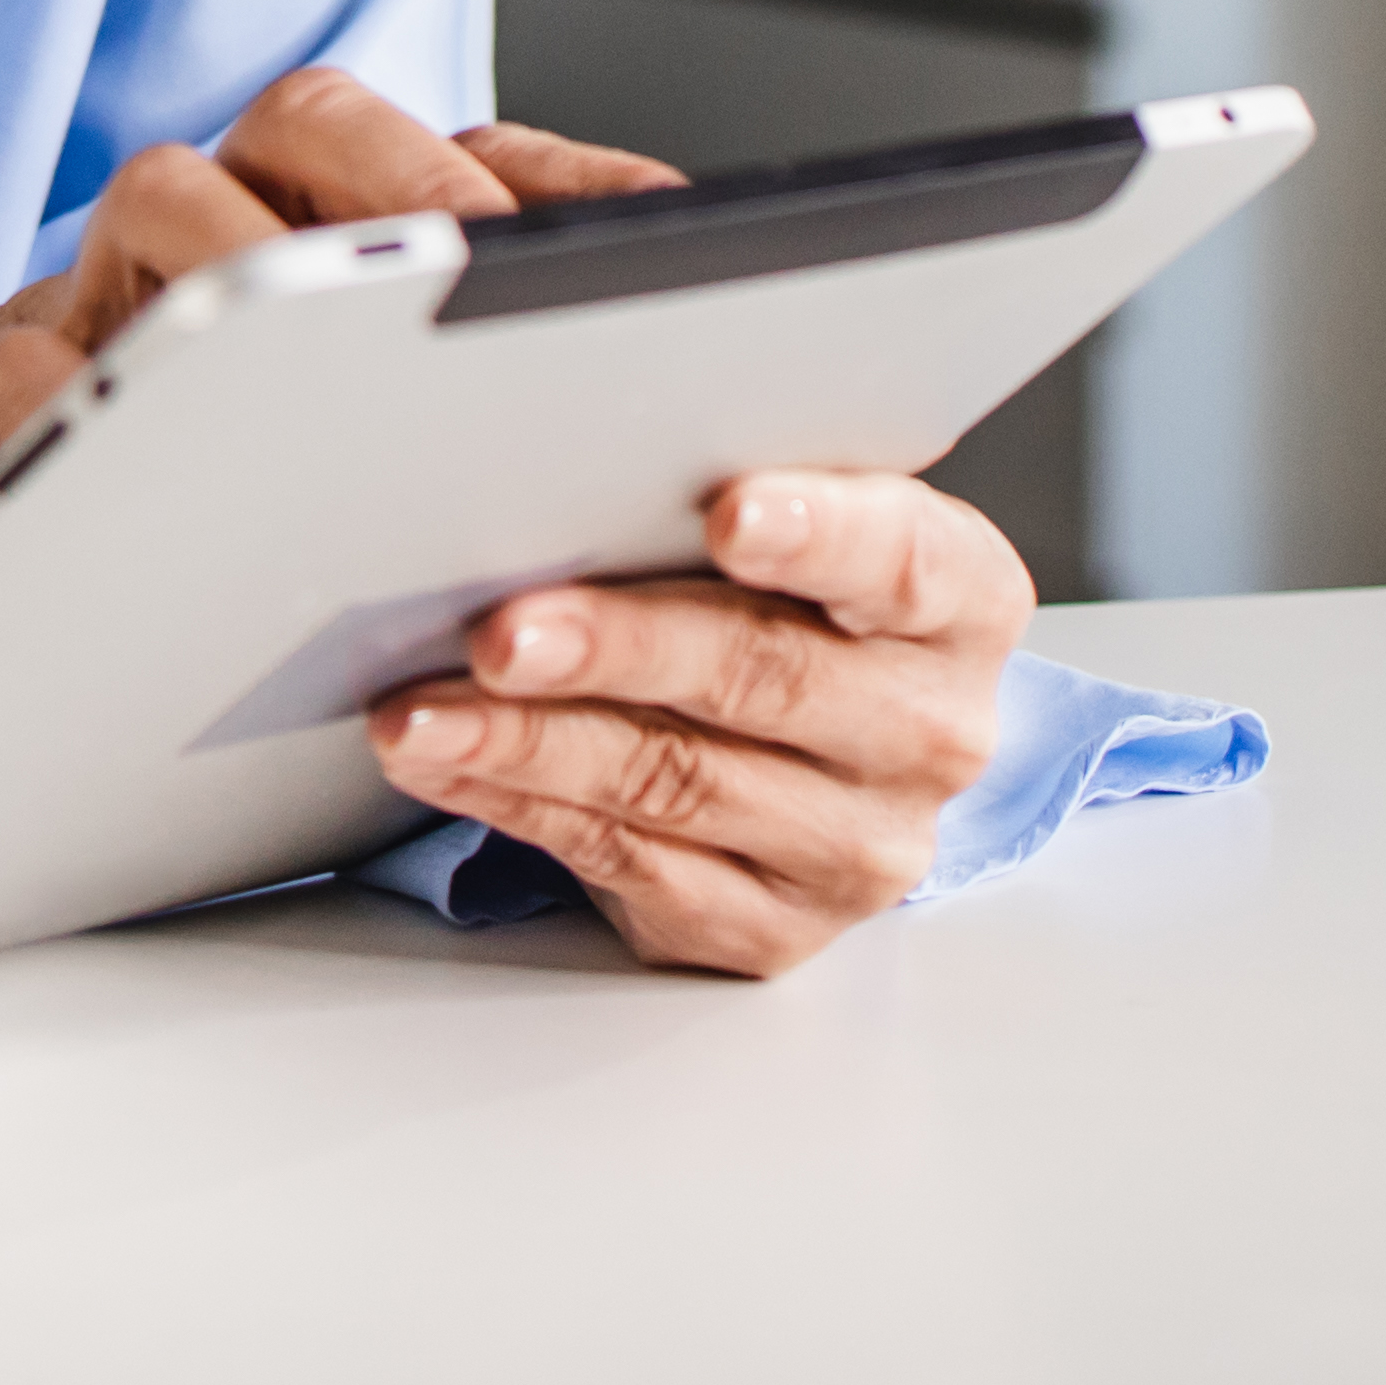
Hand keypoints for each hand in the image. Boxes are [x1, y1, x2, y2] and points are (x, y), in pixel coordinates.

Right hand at [0, 68, 677, 591]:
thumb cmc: (238, 468)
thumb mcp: (382, 435)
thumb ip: (510, 407)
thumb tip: (714, 436)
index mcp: (338, 211)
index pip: (480, 151)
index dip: (579, 180)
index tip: (675, 233)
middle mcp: (227, 207)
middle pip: (318, 116)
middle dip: (419, 180)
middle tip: (499, 267)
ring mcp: (102, 285)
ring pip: (167, 199)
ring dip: (253, 259)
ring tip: (331, 352)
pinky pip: (30, 372)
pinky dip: (79, 401)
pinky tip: (147, 468)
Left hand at [368, 467, 1032, 980]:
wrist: (833, 753)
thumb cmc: (794, 601)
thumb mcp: (801, 526)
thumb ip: (728, 491)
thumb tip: (574, 456)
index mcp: (961, 603)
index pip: (901, 561)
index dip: (817, 534)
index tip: (728, 512)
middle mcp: (929, 732)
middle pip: (765, 679)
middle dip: (616, 648)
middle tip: (502, 630)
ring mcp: (856, 848)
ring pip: (676, 782)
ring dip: (527, 742)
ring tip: (424, 710)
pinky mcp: (769, 928)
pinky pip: (627, 862)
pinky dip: (517, 808)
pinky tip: (449, 766)